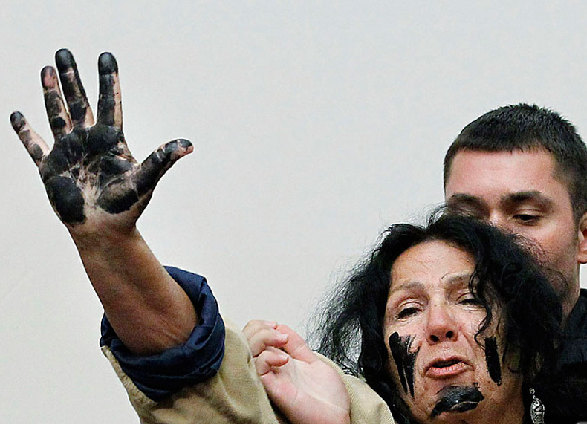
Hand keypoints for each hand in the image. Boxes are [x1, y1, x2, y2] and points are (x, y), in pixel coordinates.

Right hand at [10, 49, 191, 238]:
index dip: (107, 80)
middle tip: (64, 52)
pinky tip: (17, 115)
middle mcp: (89, 141)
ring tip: (46, 68)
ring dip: (51, 94)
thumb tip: (189, 145)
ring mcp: (68, 152)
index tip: (106, 56)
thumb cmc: (127, 206)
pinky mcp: (50, 168)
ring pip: (57, 116)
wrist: (103, 229)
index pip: (108, 103)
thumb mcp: (145, 179)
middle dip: (71, 77)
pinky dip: (25, 131)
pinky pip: (34, 146)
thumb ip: (162, 159)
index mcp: (111, 140)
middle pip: (79, 102)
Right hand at [243, 320, 350, 423]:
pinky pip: (258, 369)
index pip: (255, 339)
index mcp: (280, 363)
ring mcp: (272, 379)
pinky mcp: (273, 389)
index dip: (261, 327)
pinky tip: (283, 359)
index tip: (275, 324)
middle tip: (275, 330)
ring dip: (262, 338)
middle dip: (258, 328)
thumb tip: (283, 327)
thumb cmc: (329, 400)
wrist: (338, 420)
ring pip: (248, 352)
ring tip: (281, 340)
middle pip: (247, 342)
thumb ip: (298, 346)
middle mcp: (272, 370)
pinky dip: (267, 358)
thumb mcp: (314, 362)